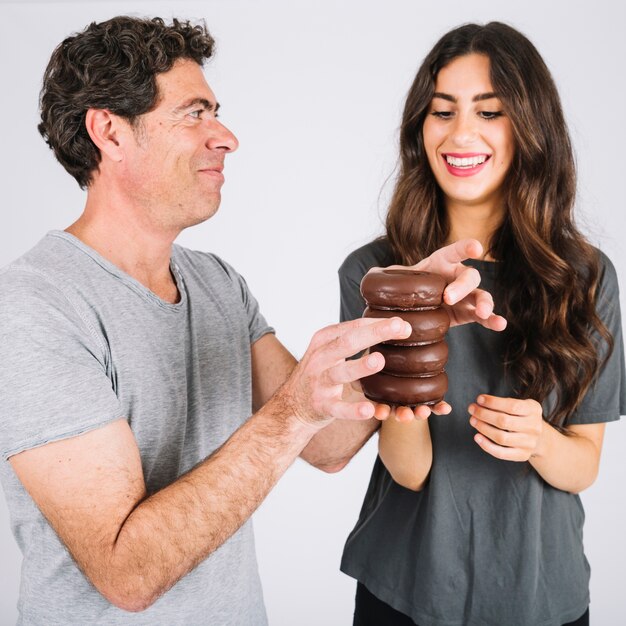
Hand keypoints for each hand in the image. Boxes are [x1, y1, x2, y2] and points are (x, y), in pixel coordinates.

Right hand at [283, 316, 413, 426]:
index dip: (378, 324)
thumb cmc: (320, 372)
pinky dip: (353, 410)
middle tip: (400, 328)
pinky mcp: (322, 405)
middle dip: (374, 333)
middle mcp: (321, 358)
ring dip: (360, 367)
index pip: (354, 326)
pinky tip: (369, 409)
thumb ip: (355, 339)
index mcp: (325, 340)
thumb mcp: (331, 350)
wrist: (292, 405)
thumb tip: (396, 325)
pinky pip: (339, 408)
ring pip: (341, 373)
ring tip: (379, 360)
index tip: (403, 324)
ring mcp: (320, 382)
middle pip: (347, 342)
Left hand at [363, 238, 505, 420]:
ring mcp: (464, 296)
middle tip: (448, 297)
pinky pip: (483, 316)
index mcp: (439, 263)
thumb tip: (372, 276)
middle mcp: (455, 277)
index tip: (476, 247)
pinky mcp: (466, 314)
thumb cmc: (404, 289)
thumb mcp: (392, 281)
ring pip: (480, 295)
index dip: (466, 247)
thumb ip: (383, 277)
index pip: (454, 251)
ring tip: (485, 313)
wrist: (409, 310)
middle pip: (469, 275)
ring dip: (485, 303)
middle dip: (462, 285)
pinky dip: (492, 320)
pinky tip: (500, 325)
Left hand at [468, 395, 543, 460]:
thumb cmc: (521, 416)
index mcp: (533, 410)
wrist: (538, 436)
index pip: (512, 406)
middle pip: (504, 421)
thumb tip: (480, 403)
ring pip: (501, 438)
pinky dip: (487, 445)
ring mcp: (529, 443)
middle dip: (483, 414)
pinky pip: (501, 453)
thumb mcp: (519, 404)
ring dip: (483, 428)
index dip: (493, 402)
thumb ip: (503, 403)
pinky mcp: (522, 455)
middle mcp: (534, 427)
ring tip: (473, 420)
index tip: (479, 399)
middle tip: (472, 409)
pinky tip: (477, 437)